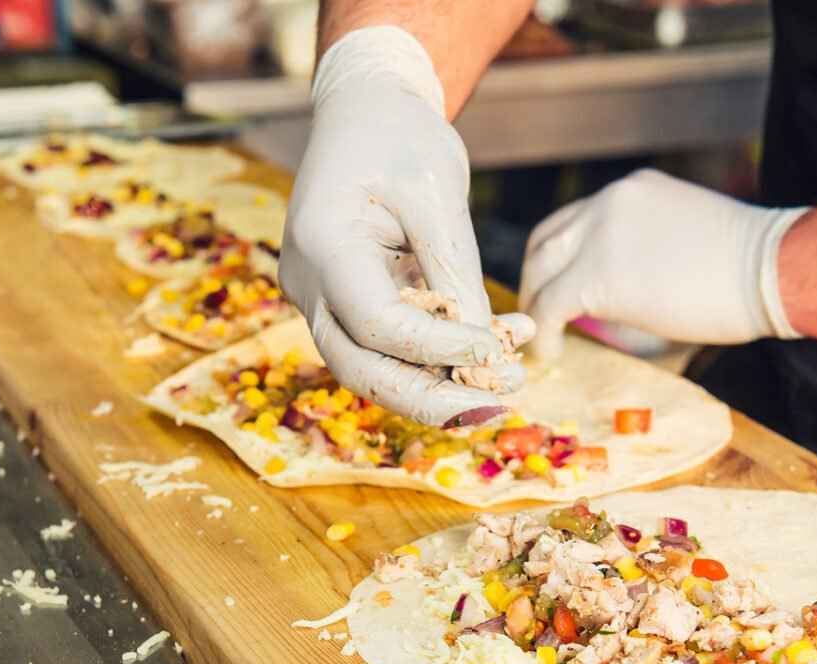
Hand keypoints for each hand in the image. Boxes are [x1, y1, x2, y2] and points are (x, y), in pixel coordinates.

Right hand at [279, 26, 521, 426]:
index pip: (375, 324)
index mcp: (322, 244)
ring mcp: (320, 299)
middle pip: (362, 370)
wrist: (366, 111)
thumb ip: (456, 273)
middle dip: (434, 398)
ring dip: (441, 385)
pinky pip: (386, 350)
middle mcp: (308, 283)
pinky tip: (492, 347)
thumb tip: (483, 352)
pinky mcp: (344, 306)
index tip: (496, 351)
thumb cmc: (399, 136)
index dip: (438, 349)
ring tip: (508, 377)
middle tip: (502, 401)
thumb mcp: (439, 193)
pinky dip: (437, 359)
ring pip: (373, 371)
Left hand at [519, 169, 808, 358]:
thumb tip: (627, 290)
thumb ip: (646, 249)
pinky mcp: (594, 277)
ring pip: (540, 271)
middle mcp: (607, 203)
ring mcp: (597, 236)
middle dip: (537, 280)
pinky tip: (553, 354)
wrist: (770, 270)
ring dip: (535, 306)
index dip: (560, 257)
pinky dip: (543, 333)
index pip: (575, 220)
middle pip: (546, 240)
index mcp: (631, 191)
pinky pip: (548, 307)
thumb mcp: (686, 238)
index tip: (560, 286)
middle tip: (540, 316)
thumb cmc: (750, 267)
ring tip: (543, 339)